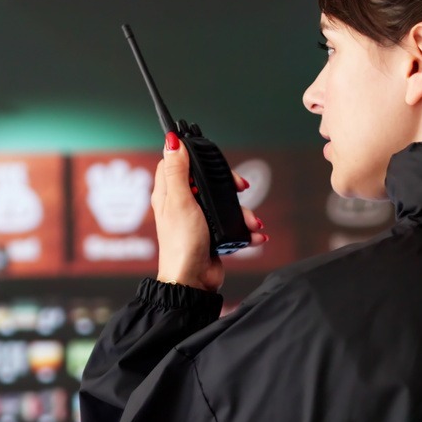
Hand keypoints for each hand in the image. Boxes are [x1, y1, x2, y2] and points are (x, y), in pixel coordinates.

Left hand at [152, 132, 268, 292]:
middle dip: (228, 185)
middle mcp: (182, 204)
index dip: (193, 156)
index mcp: (168, 193)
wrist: (193, 281)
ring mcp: (198, 220)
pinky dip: (244, 230)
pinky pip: (232, 225)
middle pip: (207, 181)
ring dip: (242, 212)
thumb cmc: (182, 243)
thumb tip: (171, 141)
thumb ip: (178, 171)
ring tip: (251, 223)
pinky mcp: (212, 235)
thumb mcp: (180, 201)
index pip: (178, 163)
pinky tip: (253, 235)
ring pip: (224, 203)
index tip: (209, 159)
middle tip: (241, 187)